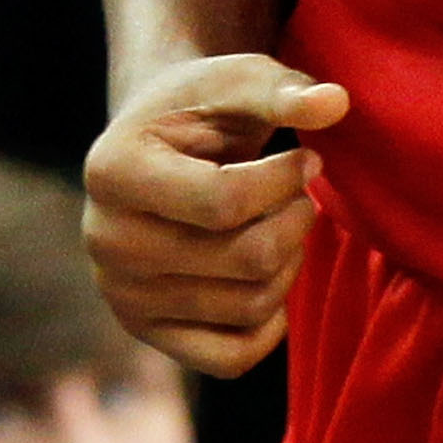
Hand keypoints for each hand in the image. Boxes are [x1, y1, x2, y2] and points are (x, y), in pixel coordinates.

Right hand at [82, 54, 348, 374]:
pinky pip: (232, 359)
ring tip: (282, 223)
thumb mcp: (234, 83)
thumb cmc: (200, 109)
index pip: (224, 201)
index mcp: (112, 171)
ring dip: (289, 262)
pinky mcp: (147, 332)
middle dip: (294, 221)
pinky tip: (270, 274)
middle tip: (302, 194)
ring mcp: (122, 295)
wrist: (154, 149)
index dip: (286, 180)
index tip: (307, 158)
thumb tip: (336, 102)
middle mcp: (106, 243)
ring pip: (249, 306)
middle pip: (244, 259)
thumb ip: (281, 89)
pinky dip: (269, 324)